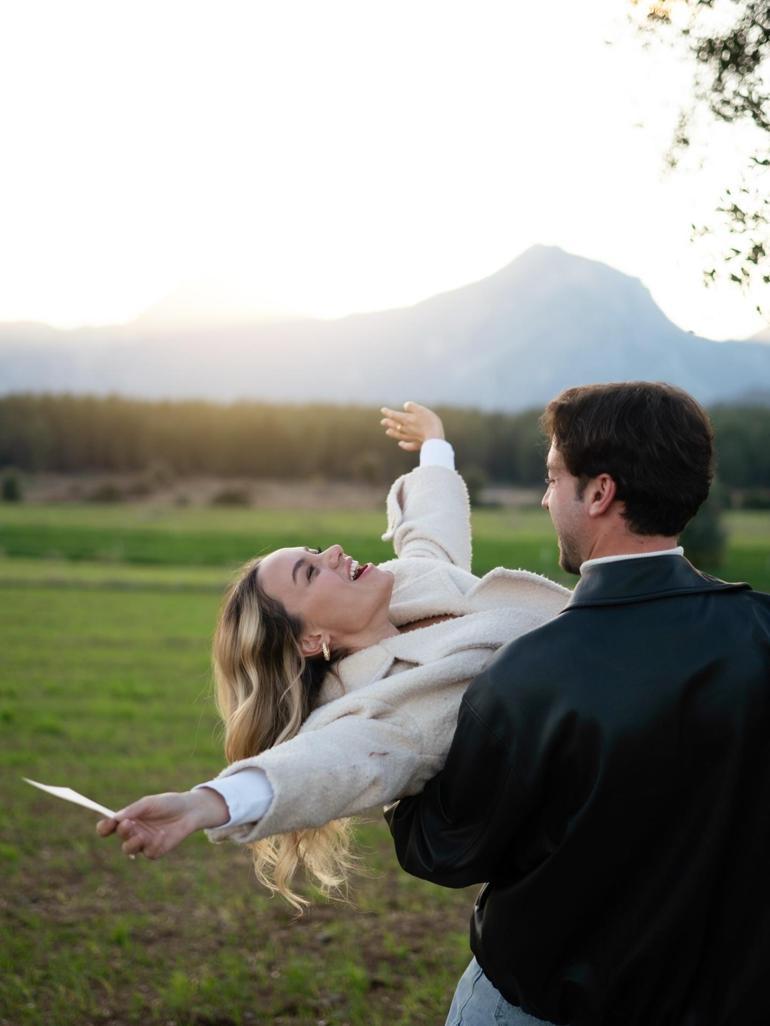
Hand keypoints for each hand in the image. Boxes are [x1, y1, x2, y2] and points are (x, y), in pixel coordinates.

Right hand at [96, 788, 228, 859]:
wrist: (190, 810)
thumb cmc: (168, 803)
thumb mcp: (149, 803)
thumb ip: (133, 810)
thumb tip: (115, 818)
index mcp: (128, 819)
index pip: (108, 827)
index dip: (104, 827)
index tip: (109, 823)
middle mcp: (134, 832)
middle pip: (120, 838)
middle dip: (122, 832)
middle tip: (130, 823)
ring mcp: (144, 843)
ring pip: (129, 850)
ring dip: (132, 843)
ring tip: (141, 835)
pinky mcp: (156, 850)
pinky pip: (149, 853)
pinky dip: (153, 845)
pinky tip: (162, 835)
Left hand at [380, 401, 444, 451]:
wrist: (435, 438)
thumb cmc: (429, 422)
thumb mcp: (421, 410)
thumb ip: (412, 407)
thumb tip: (405, 405)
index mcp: (406, 419)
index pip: (394, 415)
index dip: (388, 412)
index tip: (382, 410)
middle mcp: (406, 429)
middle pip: (395, 426)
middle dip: (388, 423)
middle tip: (382, 422)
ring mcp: (411, 438)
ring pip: (399, 435)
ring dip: (392, 433)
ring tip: (387, 432)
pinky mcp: (417, 445)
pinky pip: (408, 445)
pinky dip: (403, 444)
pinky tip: (400, 444)